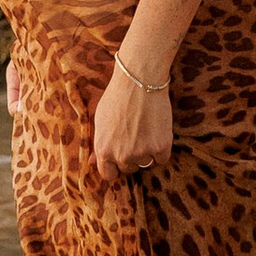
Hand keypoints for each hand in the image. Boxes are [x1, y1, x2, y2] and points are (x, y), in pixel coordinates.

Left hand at [91, 56, 172, 186]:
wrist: (140, 80)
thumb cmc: (117, 97)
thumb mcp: (100, 120)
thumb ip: (99, 143)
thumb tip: (93, 161)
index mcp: (104, 150)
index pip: (108, 174)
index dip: (114, 167)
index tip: (120, 158)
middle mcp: (122, 156)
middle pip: (129, 168)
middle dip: (132, 156)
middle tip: (135, 135)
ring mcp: (142, 153)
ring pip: (146, 163)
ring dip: (147, 151)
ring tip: (146, 129)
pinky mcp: (161, 147)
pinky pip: (162, 158)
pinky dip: (162, 148)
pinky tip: (158, 130)